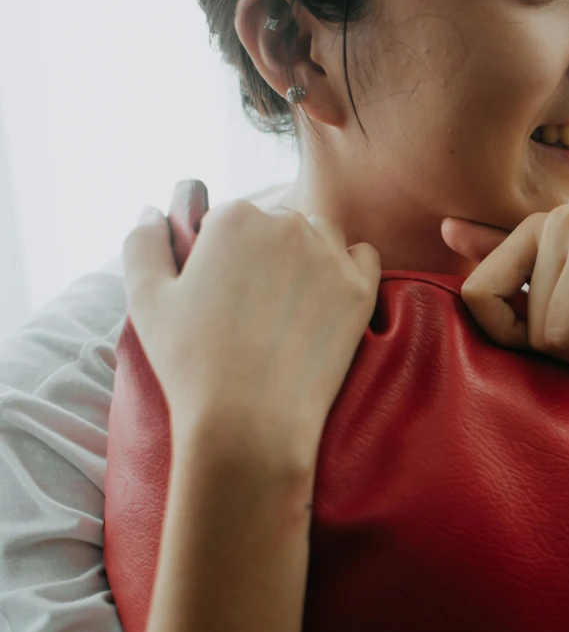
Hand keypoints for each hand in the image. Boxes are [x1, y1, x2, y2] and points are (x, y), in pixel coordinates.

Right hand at [122, 198, 381, 474]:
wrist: (250, 421)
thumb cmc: (191, 363)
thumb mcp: (146, 298)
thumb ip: (143, 242)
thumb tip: (153, 210)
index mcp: (233, 218)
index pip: (233, 218)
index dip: (225, 255)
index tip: (223, 292)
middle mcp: (286, 225)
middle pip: (279, 224)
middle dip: (267, 253)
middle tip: (255, 305)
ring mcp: (329, 256)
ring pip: (322, 235)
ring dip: (309, 255)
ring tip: (289, 303)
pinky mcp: (361, 289)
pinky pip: (363, 256)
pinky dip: (349, 268)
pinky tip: (329, 296)